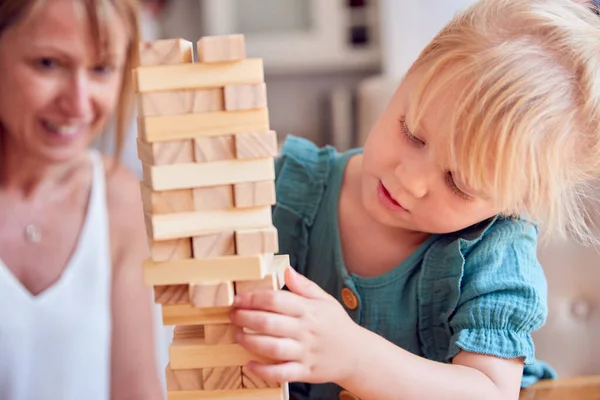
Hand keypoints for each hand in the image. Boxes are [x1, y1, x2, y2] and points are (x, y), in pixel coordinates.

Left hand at [229, 267, 358, 384]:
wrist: (357, 355)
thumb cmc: (336, 324)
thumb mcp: (325, 300)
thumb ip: (304, 286)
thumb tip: (286, 270)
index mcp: (309, 310)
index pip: (276, 301)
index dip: (253, 298)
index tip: (238, 298)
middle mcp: (305, 331)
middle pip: (269, 323)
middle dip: (245, 318)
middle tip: (232, 315)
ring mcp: (305, 352)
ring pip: (272, 348)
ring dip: (250, 342)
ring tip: (237, 335)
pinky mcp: (304, 372)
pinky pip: (281, 373)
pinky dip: (263, 370)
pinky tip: (250, 364)